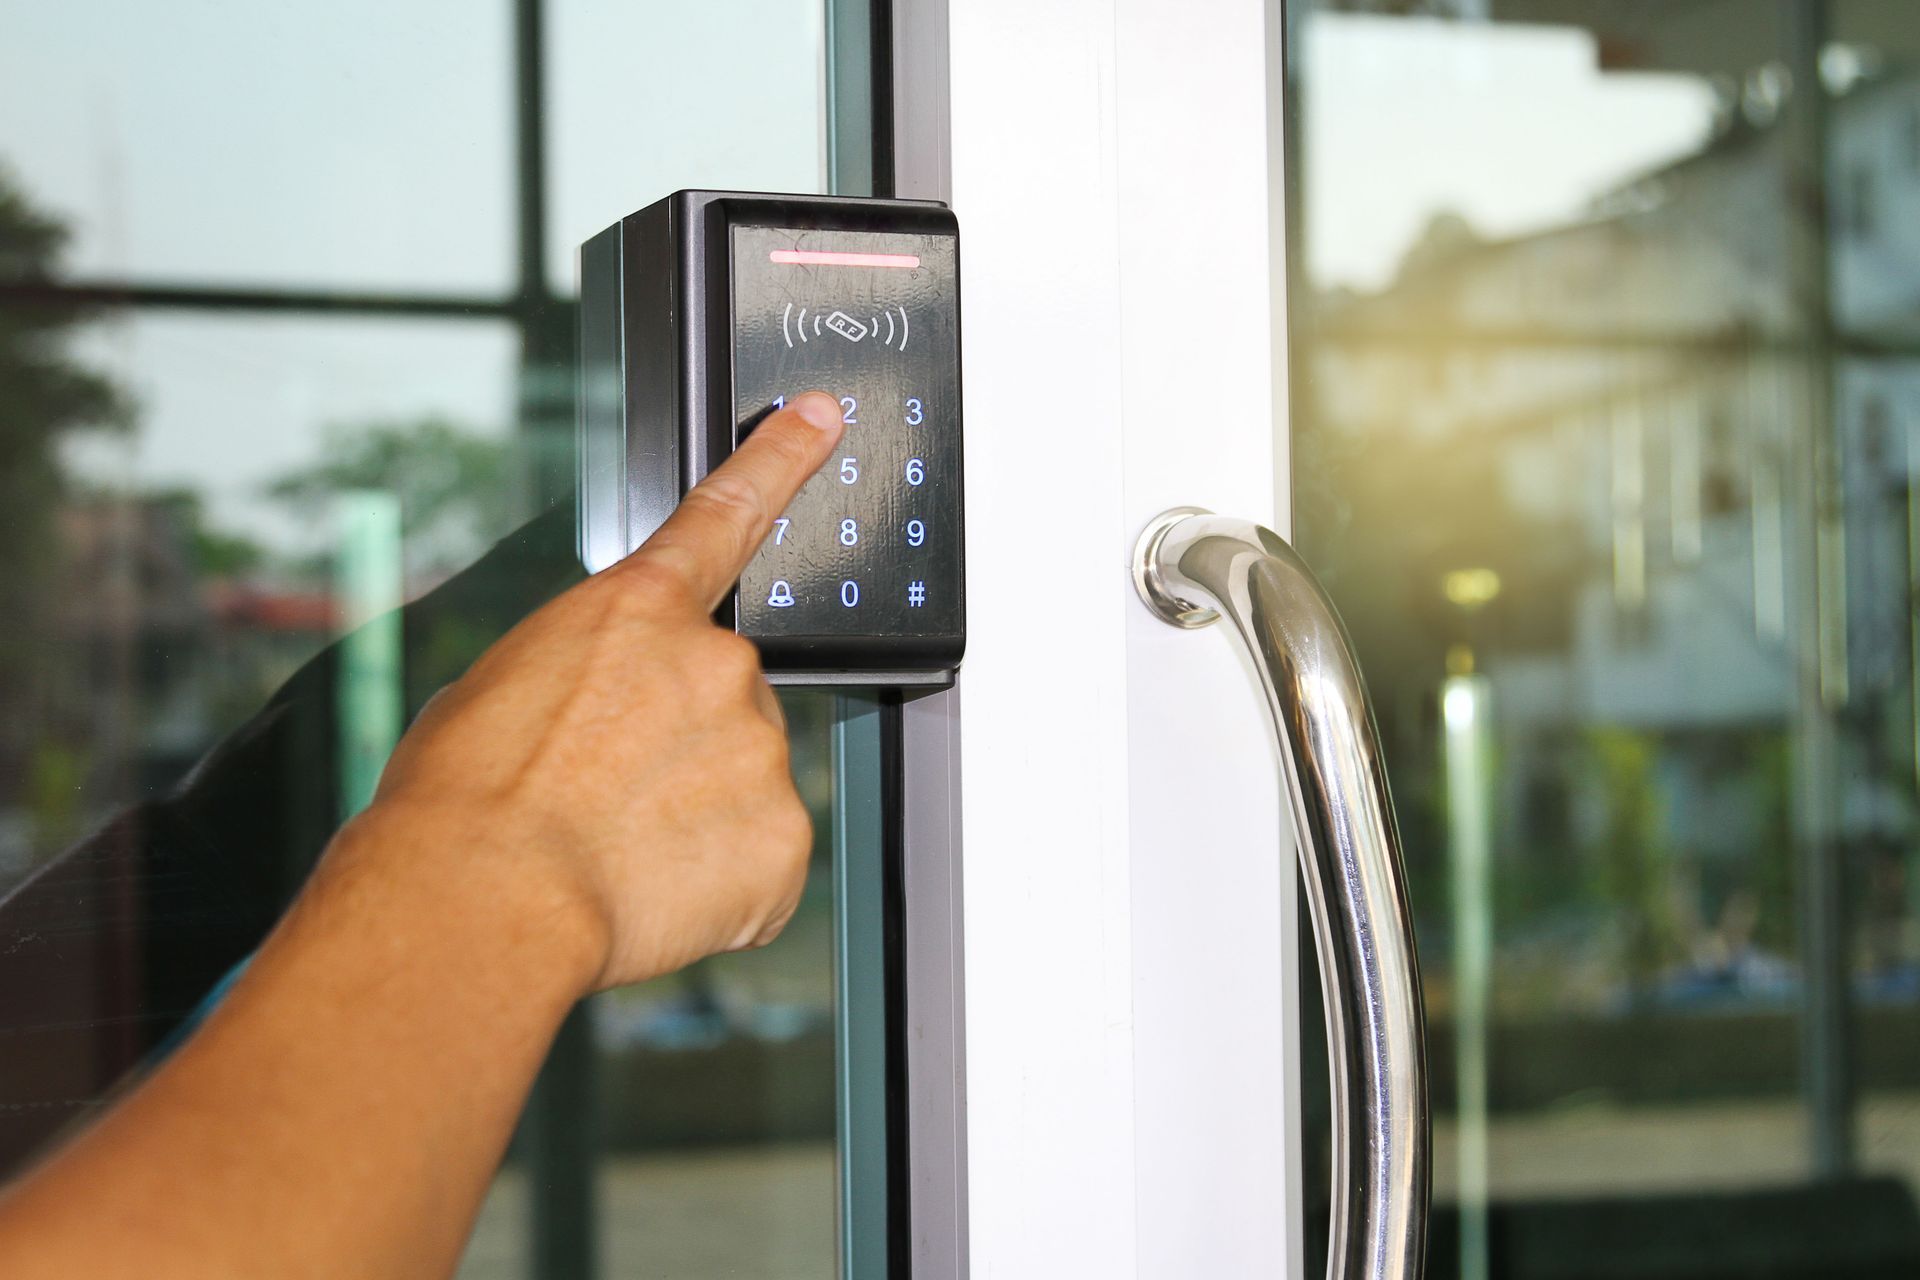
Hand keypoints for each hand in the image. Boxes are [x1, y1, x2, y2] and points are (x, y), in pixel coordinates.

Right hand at [340, 391, 847, 992]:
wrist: (482, 900)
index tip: (821, 419)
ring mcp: (757, 747)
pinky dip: (718, 884)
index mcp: (636, 612)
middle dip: (677, 742)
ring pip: (741, 778)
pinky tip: (651, 892)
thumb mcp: (497, 691)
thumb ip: (586, 677)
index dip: (780, 462)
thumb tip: (601, 724)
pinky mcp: (783, 835)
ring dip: (693, 814)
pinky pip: (760, 860)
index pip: (726, 514)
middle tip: (603, 796)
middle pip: (722, 696)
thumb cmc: (463, 802)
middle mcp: (714, 664)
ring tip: (611, 851)